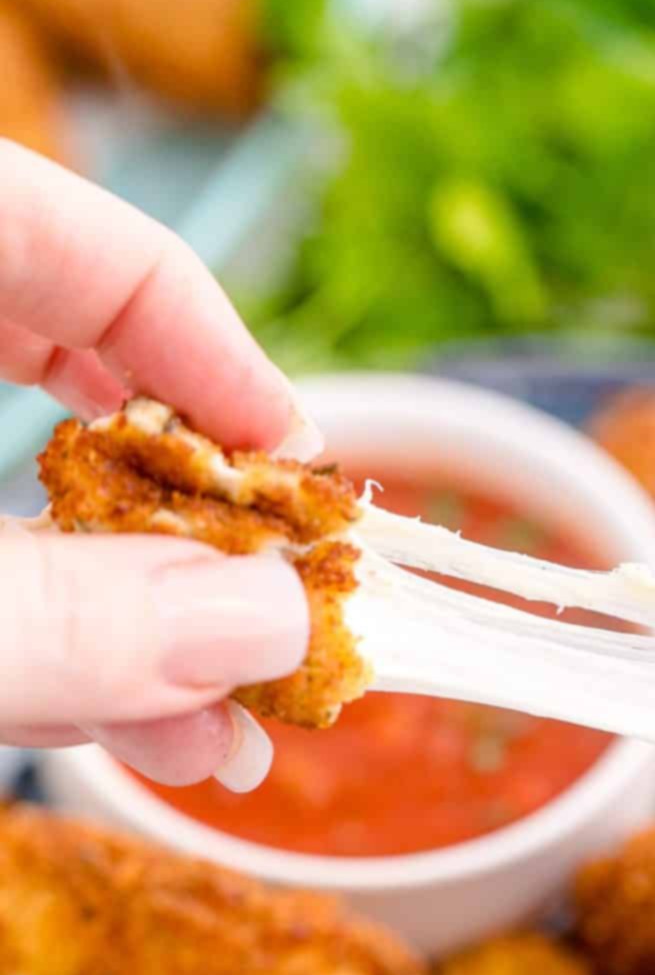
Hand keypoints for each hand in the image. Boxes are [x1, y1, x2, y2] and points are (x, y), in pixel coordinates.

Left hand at [0, 141, 316, 790]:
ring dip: (121, 613)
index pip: (86, 241)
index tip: (305, 475)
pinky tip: (111, 716)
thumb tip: (270, 628)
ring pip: (11, 481)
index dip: (217, 350)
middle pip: (61, 361)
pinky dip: (39, 634)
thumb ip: (57, 618)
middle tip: (272, 609)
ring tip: (211, 733)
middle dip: (182, 518)